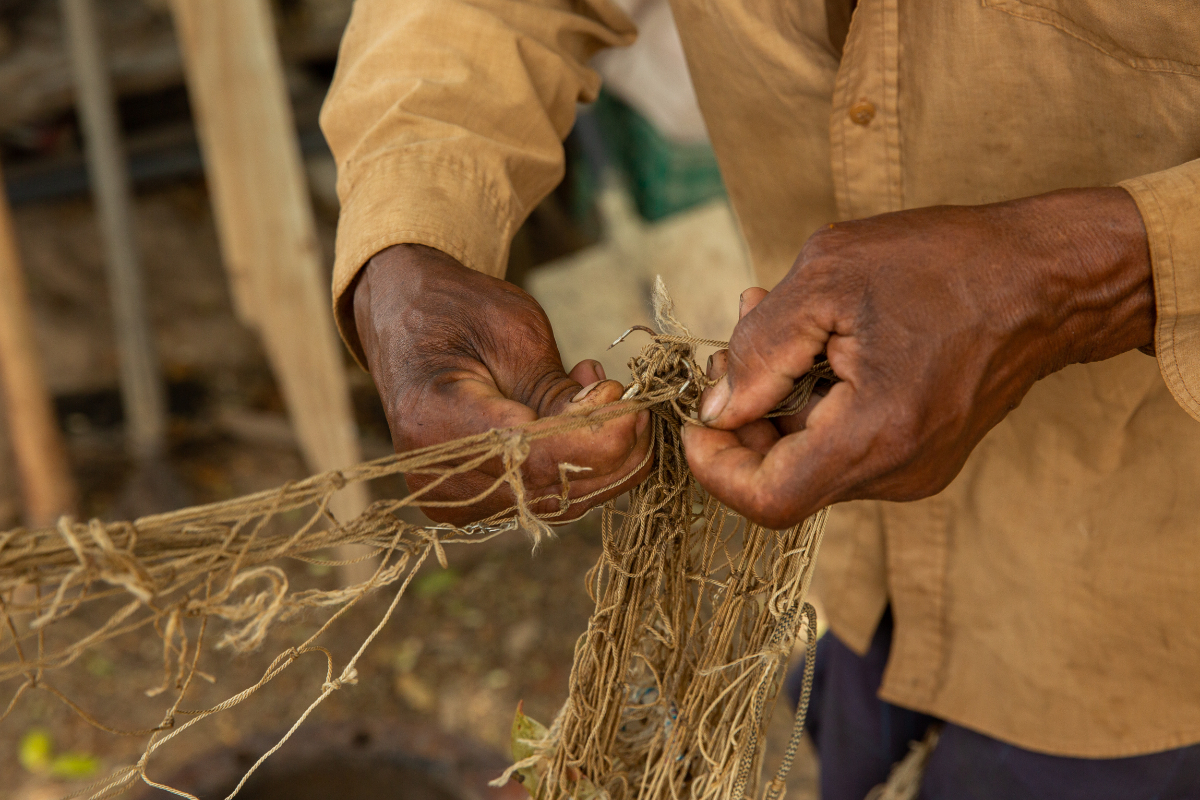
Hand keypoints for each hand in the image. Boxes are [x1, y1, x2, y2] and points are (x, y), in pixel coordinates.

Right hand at [352, 244, 650, 524]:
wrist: (405, 323)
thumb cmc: (457, 312)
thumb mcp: (513, 331)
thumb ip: (559, 389)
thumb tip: (615, 423)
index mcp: (436, 422)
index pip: (534, 456)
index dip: (596, 437)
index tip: (628, 399)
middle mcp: (438, 477)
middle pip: (551, 488)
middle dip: (612, 450)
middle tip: (636, 401)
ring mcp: (454, 501)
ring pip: (558, 502)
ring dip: (602, 458)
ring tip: (604, 397)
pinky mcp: (474, 507)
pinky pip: (546, 498)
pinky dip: (580, 465)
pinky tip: (580, 418)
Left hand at [683, 188, 1154, 528]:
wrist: (1048, 278)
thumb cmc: (946, 263)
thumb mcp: (829, 276)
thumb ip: (761, 348)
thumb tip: (717, 408)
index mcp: (875, 435)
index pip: (767, 500)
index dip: (714, 467)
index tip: (694, 418)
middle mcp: (897, 472)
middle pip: (783, 480)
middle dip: (740, 418)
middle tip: (731, 345)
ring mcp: (914, 470)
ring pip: (810, 461)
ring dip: (774, 402)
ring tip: (771, 322)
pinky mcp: (922, 456)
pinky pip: (844, 446)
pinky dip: (813, 404)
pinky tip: (815, 344)